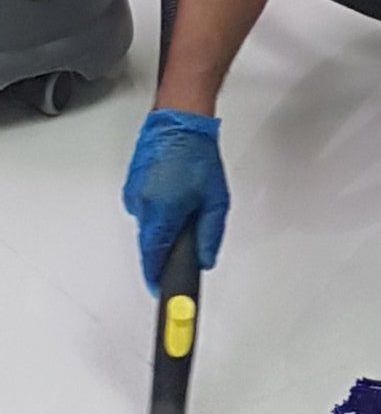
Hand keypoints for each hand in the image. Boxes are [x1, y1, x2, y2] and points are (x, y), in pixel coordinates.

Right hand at [122, 109, 229, 290]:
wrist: (179, 122)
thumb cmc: (197, 154)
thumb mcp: (215, 200)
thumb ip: (210, 235)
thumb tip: (205, 260)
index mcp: (163, 212)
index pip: (154, 257)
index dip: (157, 277)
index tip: (160, 291)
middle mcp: (143, 205)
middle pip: (151, 243)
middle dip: (168, 246)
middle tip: (186, 236)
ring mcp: (134, 195)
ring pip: (148, 226)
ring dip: (164, 225)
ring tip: (184, 204)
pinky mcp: (131, 187)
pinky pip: (144, 210)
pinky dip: (157, 211)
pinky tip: (172, 195)